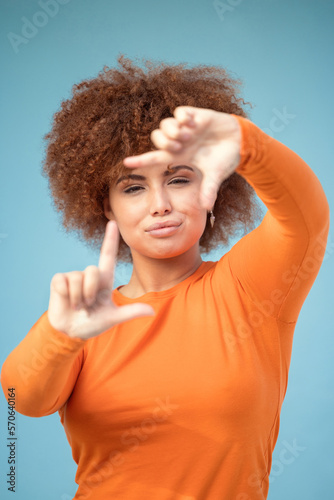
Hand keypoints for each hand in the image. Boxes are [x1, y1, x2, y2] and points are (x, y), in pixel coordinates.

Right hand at [47, 221, 154, 338]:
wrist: (71, 332)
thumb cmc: (93, 323)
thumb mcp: (113, 318)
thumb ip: (131, 312)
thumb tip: (152, 312)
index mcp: (104, 280)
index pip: (107, 255)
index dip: (110, 239)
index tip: (113, 222)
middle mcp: (89, 275)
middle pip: (92, 271)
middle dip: (90, 292)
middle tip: (88, 306)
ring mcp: (73, 277)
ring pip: (78, 278)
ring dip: (79, 297)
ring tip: (78, 306)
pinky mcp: (58, 280)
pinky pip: (63, 282)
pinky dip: (67, 296)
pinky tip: (67, 302)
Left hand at [123, 106, 241, 209]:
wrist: (241, 142)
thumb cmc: (225, 159)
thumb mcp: (216, 175)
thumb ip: (209, 190)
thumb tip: (206, 208)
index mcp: (180, 157)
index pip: (155, 158)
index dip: (140, 160)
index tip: (126, 163)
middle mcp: (179, 142)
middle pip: (156, 137)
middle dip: (164, 142)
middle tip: (180, 147)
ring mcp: (185, 128)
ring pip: (165, 124)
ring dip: (173, 131)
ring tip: (188, 136)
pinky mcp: (194, 115)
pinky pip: (179, 111)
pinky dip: (183, 117)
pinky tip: (194, 123)